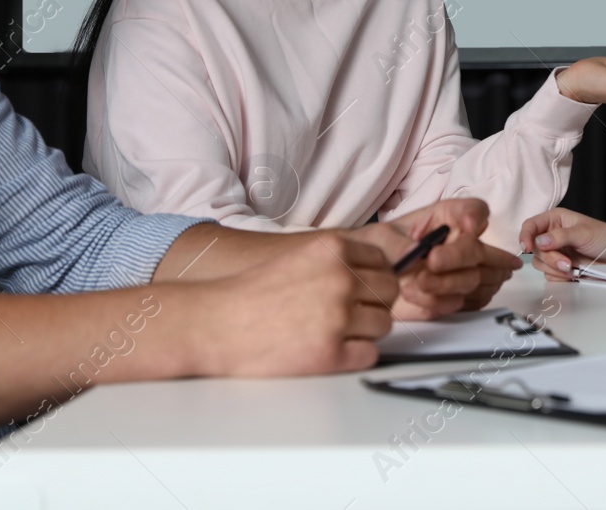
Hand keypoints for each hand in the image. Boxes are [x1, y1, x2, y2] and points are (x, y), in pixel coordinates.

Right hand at [188, 232, 396, 375]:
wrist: (215, 325)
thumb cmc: (252, 294)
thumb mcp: (300, 258)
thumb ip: (339, 262)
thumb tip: (380, 274)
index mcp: (333, 250)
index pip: (385, 263)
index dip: (376, 280)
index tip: (363, 290)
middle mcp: (340, 279)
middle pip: (390, 293)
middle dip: (375, 305)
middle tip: (349, 314)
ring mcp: (338, 317)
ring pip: (384, 325)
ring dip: (365, 331)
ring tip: (332, 332)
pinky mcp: (331, 353)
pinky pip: (369, 355)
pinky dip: (355, 356)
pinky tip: (329, 350)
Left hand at [350, 198, 522, 319]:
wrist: (367, 283)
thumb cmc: (377, 250)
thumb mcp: (379, 238)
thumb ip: (397, 244)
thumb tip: (414, 252)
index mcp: (446, 219)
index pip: (475, 210)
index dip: (476, 216)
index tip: (468, 225)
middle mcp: (460, 245)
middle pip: (479, 249)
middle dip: (459, 256)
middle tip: (433, 261)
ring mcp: (462, 274)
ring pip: (475, 279)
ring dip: (446, 283)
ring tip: (417, 282)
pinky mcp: (455, 300)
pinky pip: (459, 303)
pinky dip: (436, 301)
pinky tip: (413, 294)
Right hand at [519, 207, 605, 278]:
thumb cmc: (605, 238)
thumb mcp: (583, 233)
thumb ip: (560, 236)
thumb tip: (539, 241)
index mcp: (555, 220)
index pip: (530, 226)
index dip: (525, 236)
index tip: (528, 248)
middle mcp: (552, 235)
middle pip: (535, 249)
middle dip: (550, 258)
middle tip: (567, 263)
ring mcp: (555, 252)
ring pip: (540, 263)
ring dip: (555, 268)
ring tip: (572, 268)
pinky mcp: (559, 267)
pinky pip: (549, 275)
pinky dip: (559, 276)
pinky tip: (573, 273)